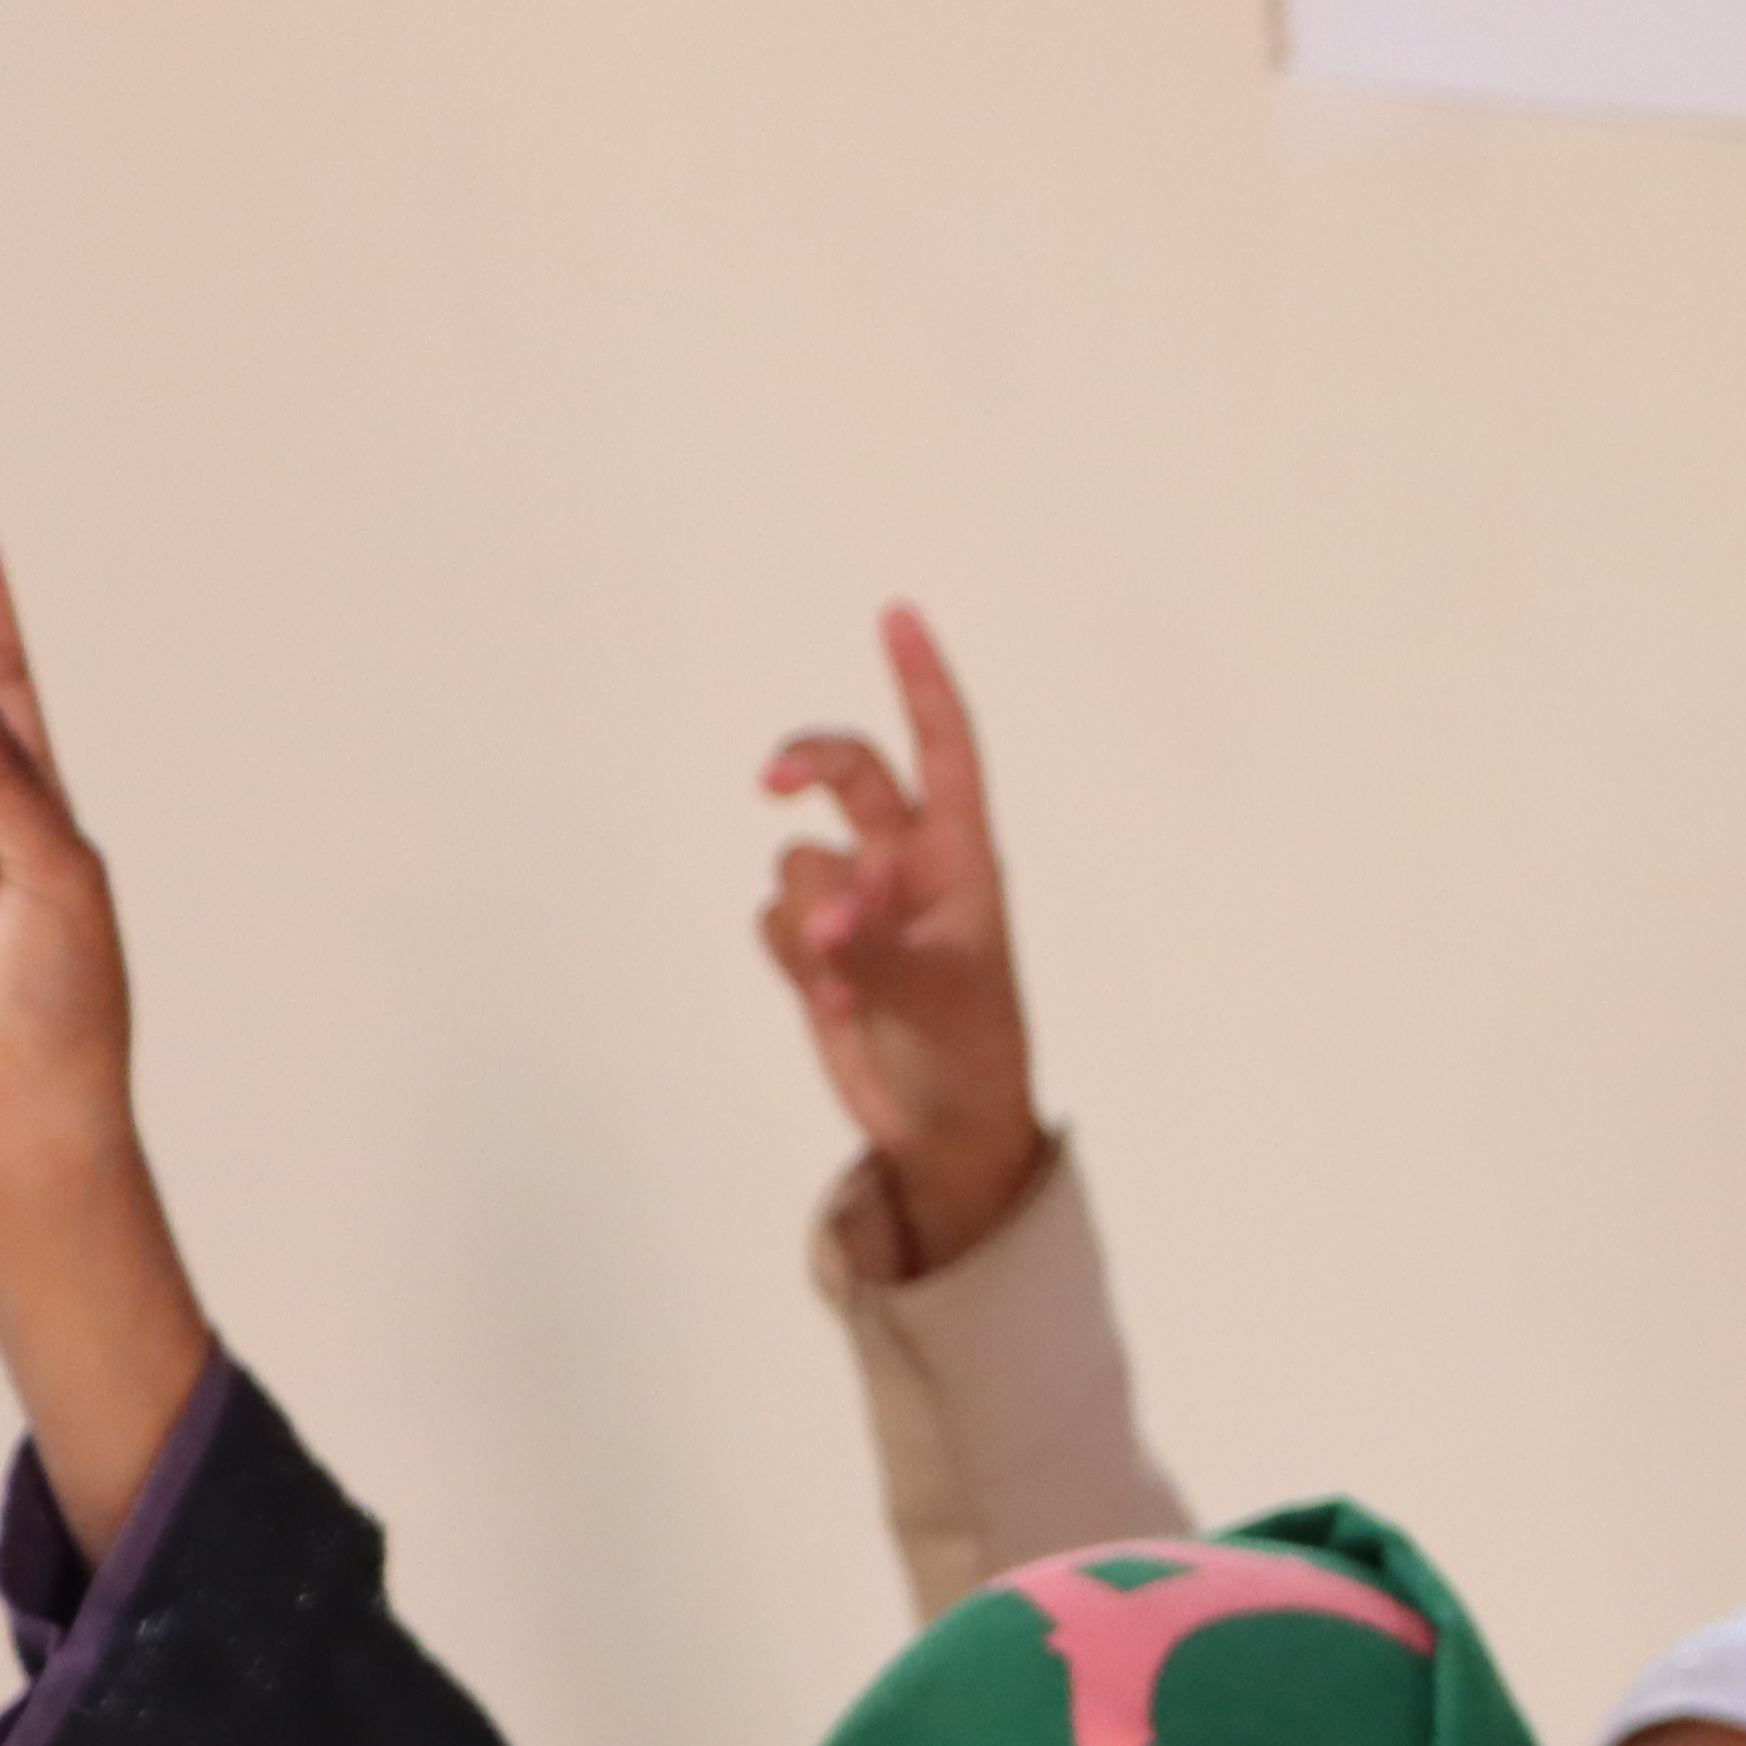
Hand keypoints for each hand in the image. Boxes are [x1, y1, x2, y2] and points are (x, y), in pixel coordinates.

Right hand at [762, 607, 1048, 1278]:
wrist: (940, 1129)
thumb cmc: (972, 1054)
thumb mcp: (943, 1000)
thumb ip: (877, 950)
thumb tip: (825, 916)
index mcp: (961, 858)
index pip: (944, 750)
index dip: (923, 682)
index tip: (897, 616)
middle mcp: (905, 866)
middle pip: (847, 773)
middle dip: (805, 763)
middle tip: (773, 781)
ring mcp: (856, 903)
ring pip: (798, 862)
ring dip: (810, 918)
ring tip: (853, 979)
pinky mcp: (814, 946)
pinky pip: (773, 916)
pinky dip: (791, 953)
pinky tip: (831, 997)